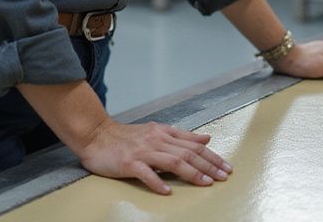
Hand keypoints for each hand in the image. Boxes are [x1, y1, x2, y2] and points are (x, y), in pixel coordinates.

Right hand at [76, 118, 232, 194]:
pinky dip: (157, 183)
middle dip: (208, 165)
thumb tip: (206, 139)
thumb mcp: (156, 131)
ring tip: (205, 183)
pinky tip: (167, 191)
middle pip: (187, 153)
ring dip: (191, 173)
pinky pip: (146, 174)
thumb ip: (181, 136)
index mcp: (164, 133)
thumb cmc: (126, 137)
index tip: (226, 167)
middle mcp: (156, 140)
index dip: (212, 156)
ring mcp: (143, 151)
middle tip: (223, 176)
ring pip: (172, 162)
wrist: (96, 135)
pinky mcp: (129, 163)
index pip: (193, 145)